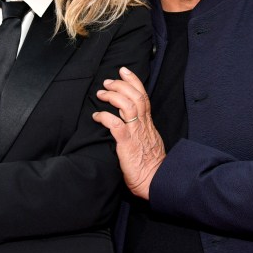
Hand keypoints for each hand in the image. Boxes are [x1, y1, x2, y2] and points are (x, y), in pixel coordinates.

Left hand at [92, 67, 164, 199]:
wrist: (156, 181)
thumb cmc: (151, 166)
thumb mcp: (148, 142)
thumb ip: (140, 131)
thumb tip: (129, 125)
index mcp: (148, 124)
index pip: (143, 96)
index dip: (134, 81)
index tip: (124, 71)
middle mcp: (143, 125)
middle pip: (136, 96)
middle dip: (121, 84)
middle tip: (108, 81)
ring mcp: (136, 133)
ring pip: (128, 105)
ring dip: (113, 96)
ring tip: (101, 93)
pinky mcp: (127, 144)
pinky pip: (116, 125)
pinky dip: (105, 117)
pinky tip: (97, 116)